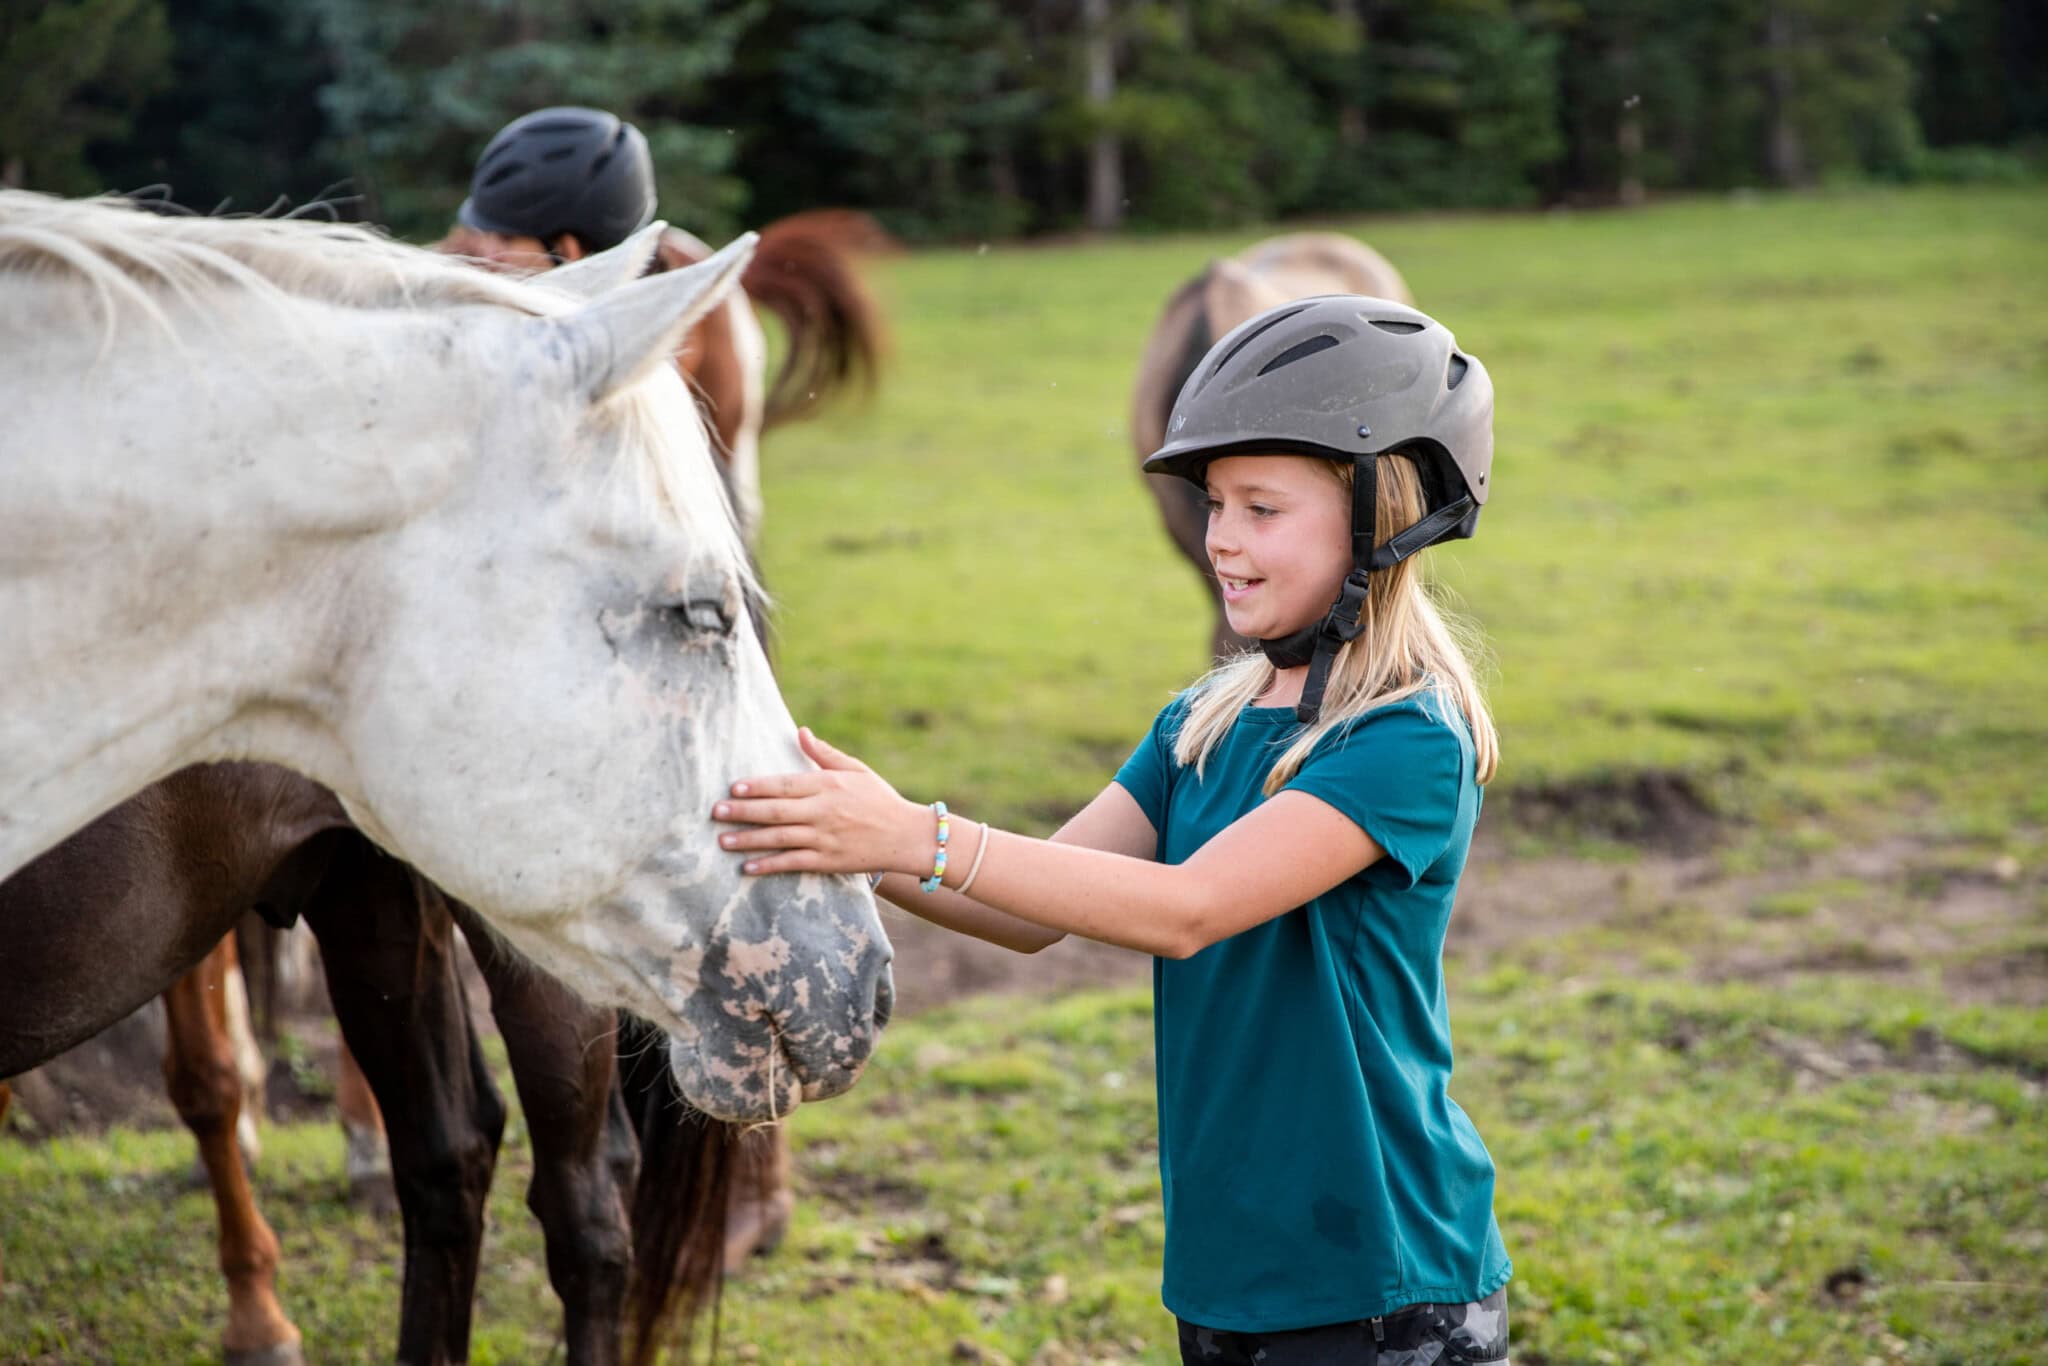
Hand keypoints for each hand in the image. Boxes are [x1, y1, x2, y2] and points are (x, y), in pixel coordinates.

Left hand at [714, 728, 926, 876]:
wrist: (907, 836)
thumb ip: (824, 754)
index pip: (785, 784)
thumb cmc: (880, 799)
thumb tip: (800, 731)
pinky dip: (769, 865)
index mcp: (828, 785)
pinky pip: (793, 862)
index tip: (732, 787)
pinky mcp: (828, 861)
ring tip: (723, 840)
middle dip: (743, 812)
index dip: (757, 786)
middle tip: (716, 812)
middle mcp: (823, 811)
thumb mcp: (856, 770)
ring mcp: (825, 837)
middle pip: (776, 811)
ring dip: (749, 840)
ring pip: (779, 838)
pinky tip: (748, 867)